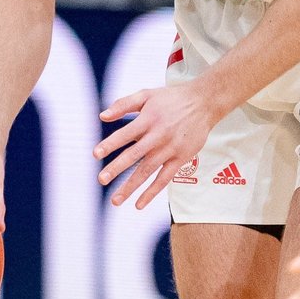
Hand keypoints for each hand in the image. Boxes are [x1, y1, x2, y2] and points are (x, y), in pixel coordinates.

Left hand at [94, 82, 224, 209]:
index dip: (111, 144)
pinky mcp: (181, 158)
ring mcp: (170, 149)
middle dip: (117, 168)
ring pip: (148, 171)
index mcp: (148, 119)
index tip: (96, 154)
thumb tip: (102, 116)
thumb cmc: (171, 99)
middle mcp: (158, 135)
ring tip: (116, 200)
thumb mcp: (147, 94)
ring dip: (131, 186)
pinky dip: (152, 192)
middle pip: (135, 155)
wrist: (203, 103)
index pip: (125, 134)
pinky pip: (164, 178)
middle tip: (101, 180)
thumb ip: (124, 104)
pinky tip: (139, 204)